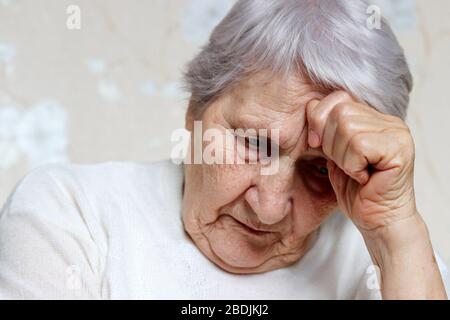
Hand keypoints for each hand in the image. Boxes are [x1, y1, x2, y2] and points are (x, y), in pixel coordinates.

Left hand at [306, 91, 446, 298]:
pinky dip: (352, 165)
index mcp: (374, 119)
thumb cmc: (356, 191)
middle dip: (329, 142)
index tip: (316, 145)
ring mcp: (397, 134)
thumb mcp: (333, 154)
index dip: (319, 120)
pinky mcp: (399, 150)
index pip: (338, 98)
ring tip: (355, 171)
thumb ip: (326, 130)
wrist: (378, 221)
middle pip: (340, 111)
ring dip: (341, 156)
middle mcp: (389, 122)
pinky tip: (364, 177)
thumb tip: (309, 107)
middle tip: (343, 164)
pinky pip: (359, 145)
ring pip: (347, 127)